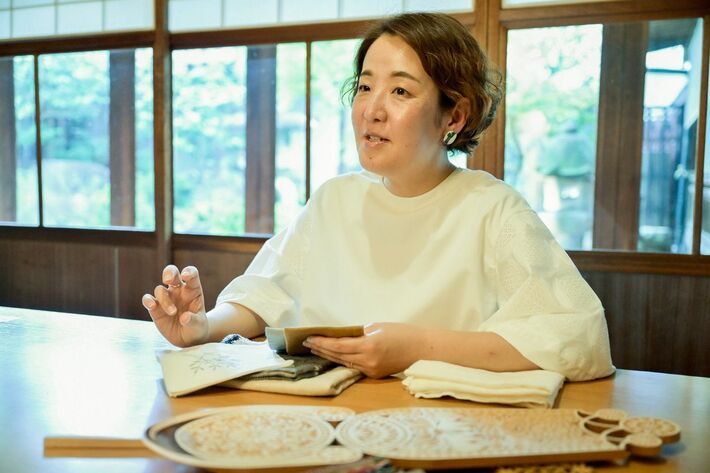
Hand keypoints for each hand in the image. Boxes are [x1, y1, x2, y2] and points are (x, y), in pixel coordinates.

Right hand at [141, 265, 207, 346]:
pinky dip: (148, 300)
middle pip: (172, 273)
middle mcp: (178, 290)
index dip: (188, 272)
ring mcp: (166, 298)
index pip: (191, 274)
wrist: (187, 339)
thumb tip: (185, 317)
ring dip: (164, 299)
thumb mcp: (199, 325)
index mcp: (193, 289)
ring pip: (160, 289)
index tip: (186, 276)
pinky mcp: (155, 308)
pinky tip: (152, 306)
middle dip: (169, 273)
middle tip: (168, 280)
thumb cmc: (196, 327)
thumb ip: (194, 320)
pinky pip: (148, 299)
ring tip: (173, 312)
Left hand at [303, 322, 425, 377]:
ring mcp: (371, 370)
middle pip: (338, 356)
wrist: (423, 349)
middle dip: (321, 350)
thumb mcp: (378, 327)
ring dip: (330, 356)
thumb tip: (343, 336)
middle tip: (307, 343)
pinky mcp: (375, 375)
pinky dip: (344, 360)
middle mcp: (368, 361)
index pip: (338, 346)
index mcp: (369, 345)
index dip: (322, 343)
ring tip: (316, 350)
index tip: (309, 338)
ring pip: (345, 363)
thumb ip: (360, 332)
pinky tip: (334, 356)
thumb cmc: (403, 333)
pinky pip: (355, 367)